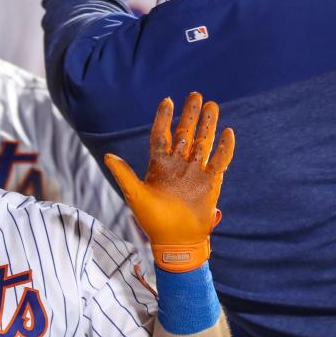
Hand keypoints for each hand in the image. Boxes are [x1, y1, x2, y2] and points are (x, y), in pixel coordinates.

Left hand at [105, 93, 234, 271]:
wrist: (174, 241)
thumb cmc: (152, 221)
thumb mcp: (135, 196)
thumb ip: (124, 174)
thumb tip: (108, 156)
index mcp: (159, 166)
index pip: (161, 136)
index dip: (164, 119)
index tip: (168, 101)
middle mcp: (178, 165)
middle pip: (185, 134)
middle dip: (190, 115)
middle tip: (195, 95)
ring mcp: (195, 172)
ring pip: (203, 143)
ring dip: (208, 125)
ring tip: (212, 105)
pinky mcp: (210, 183)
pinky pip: (219, 161)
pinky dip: (224, 148)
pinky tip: (227, 133)